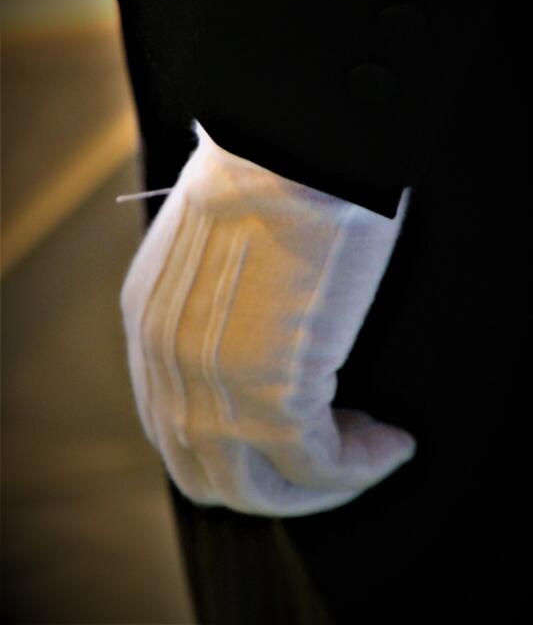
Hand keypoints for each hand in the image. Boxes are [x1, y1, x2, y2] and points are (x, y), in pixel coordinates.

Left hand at [119, 119, 415, 516]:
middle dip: (274, 480)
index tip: (295, 426)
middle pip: (207, 475)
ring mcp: (213, 390)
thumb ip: (221, 302)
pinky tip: (393, 440)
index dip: (237, 442)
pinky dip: (361, 466)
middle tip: (334, 452)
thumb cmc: (271, 178)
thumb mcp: (218, 246)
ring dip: (320, 485)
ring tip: (368, 450)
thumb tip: (269, 336)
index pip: (174, 425)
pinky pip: (320, 465)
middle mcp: (168, 369)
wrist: (291, 147)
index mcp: (152, 327)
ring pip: (258, 490)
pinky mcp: (271, 398)